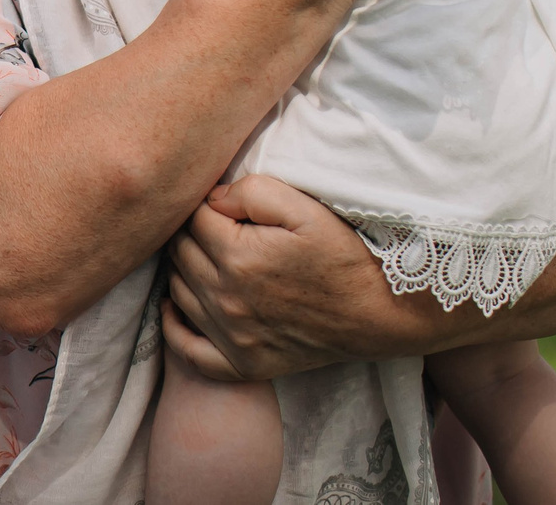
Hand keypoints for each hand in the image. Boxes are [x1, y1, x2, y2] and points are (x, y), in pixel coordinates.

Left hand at [162, 175, 434, 381]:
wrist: (380, 312)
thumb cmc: (344, 255)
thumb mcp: (304, 207)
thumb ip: (252, 191)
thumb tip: (212, 199)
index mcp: (238, 257)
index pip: (192, 218)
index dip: (207, 205)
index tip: (227, 206)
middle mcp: (227, 300)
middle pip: (179, 253)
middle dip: (191, 233)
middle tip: (216, 227)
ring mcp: (233, 337)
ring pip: (178, 291)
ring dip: (184, 270)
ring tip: (207, 257)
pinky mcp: (243, 365)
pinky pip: (188, 350)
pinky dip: (174, 328)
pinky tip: (178, 307)